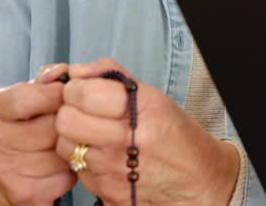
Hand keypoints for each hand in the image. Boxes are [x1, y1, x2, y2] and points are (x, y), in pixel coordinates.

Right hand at [0, 63, 75, 205]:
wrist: (12, 167)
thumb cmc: (28, 121)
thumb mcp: (33, 92)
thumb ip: (48, 78)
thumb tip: (62, 71)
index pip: (27, 98)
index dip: (58, 95)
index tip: (69, 95)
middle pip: (50, 127)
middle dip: (70, 123)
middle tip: (72, 122)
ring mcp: (2, 168)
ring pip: (60, 152)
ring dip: (73, 147)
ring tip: (67, 142)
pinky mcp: (21, 192)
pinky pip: (62, 177)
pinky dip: (70, 170)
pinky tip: (62, 163)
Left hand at [54, 57, 239, 205]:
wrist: (199, 181)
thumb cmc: (176, 135)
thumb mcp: (155, 96)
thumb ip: (113, 76)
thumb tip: (75, 71)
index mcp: (145, 110)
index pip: (83, 94)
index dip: (75, 89)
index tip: (82, 91)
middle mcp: (130, 142)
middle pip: (66, 121)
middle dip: (68, 112)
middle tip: (82, 112)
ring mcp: (118, 172)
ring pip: (65, 146)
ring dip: (73, 138)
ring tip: (92, 135)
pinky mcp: (108, 194)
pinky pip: (77, 171)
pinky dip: (83, 161)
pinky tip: (103, 156)